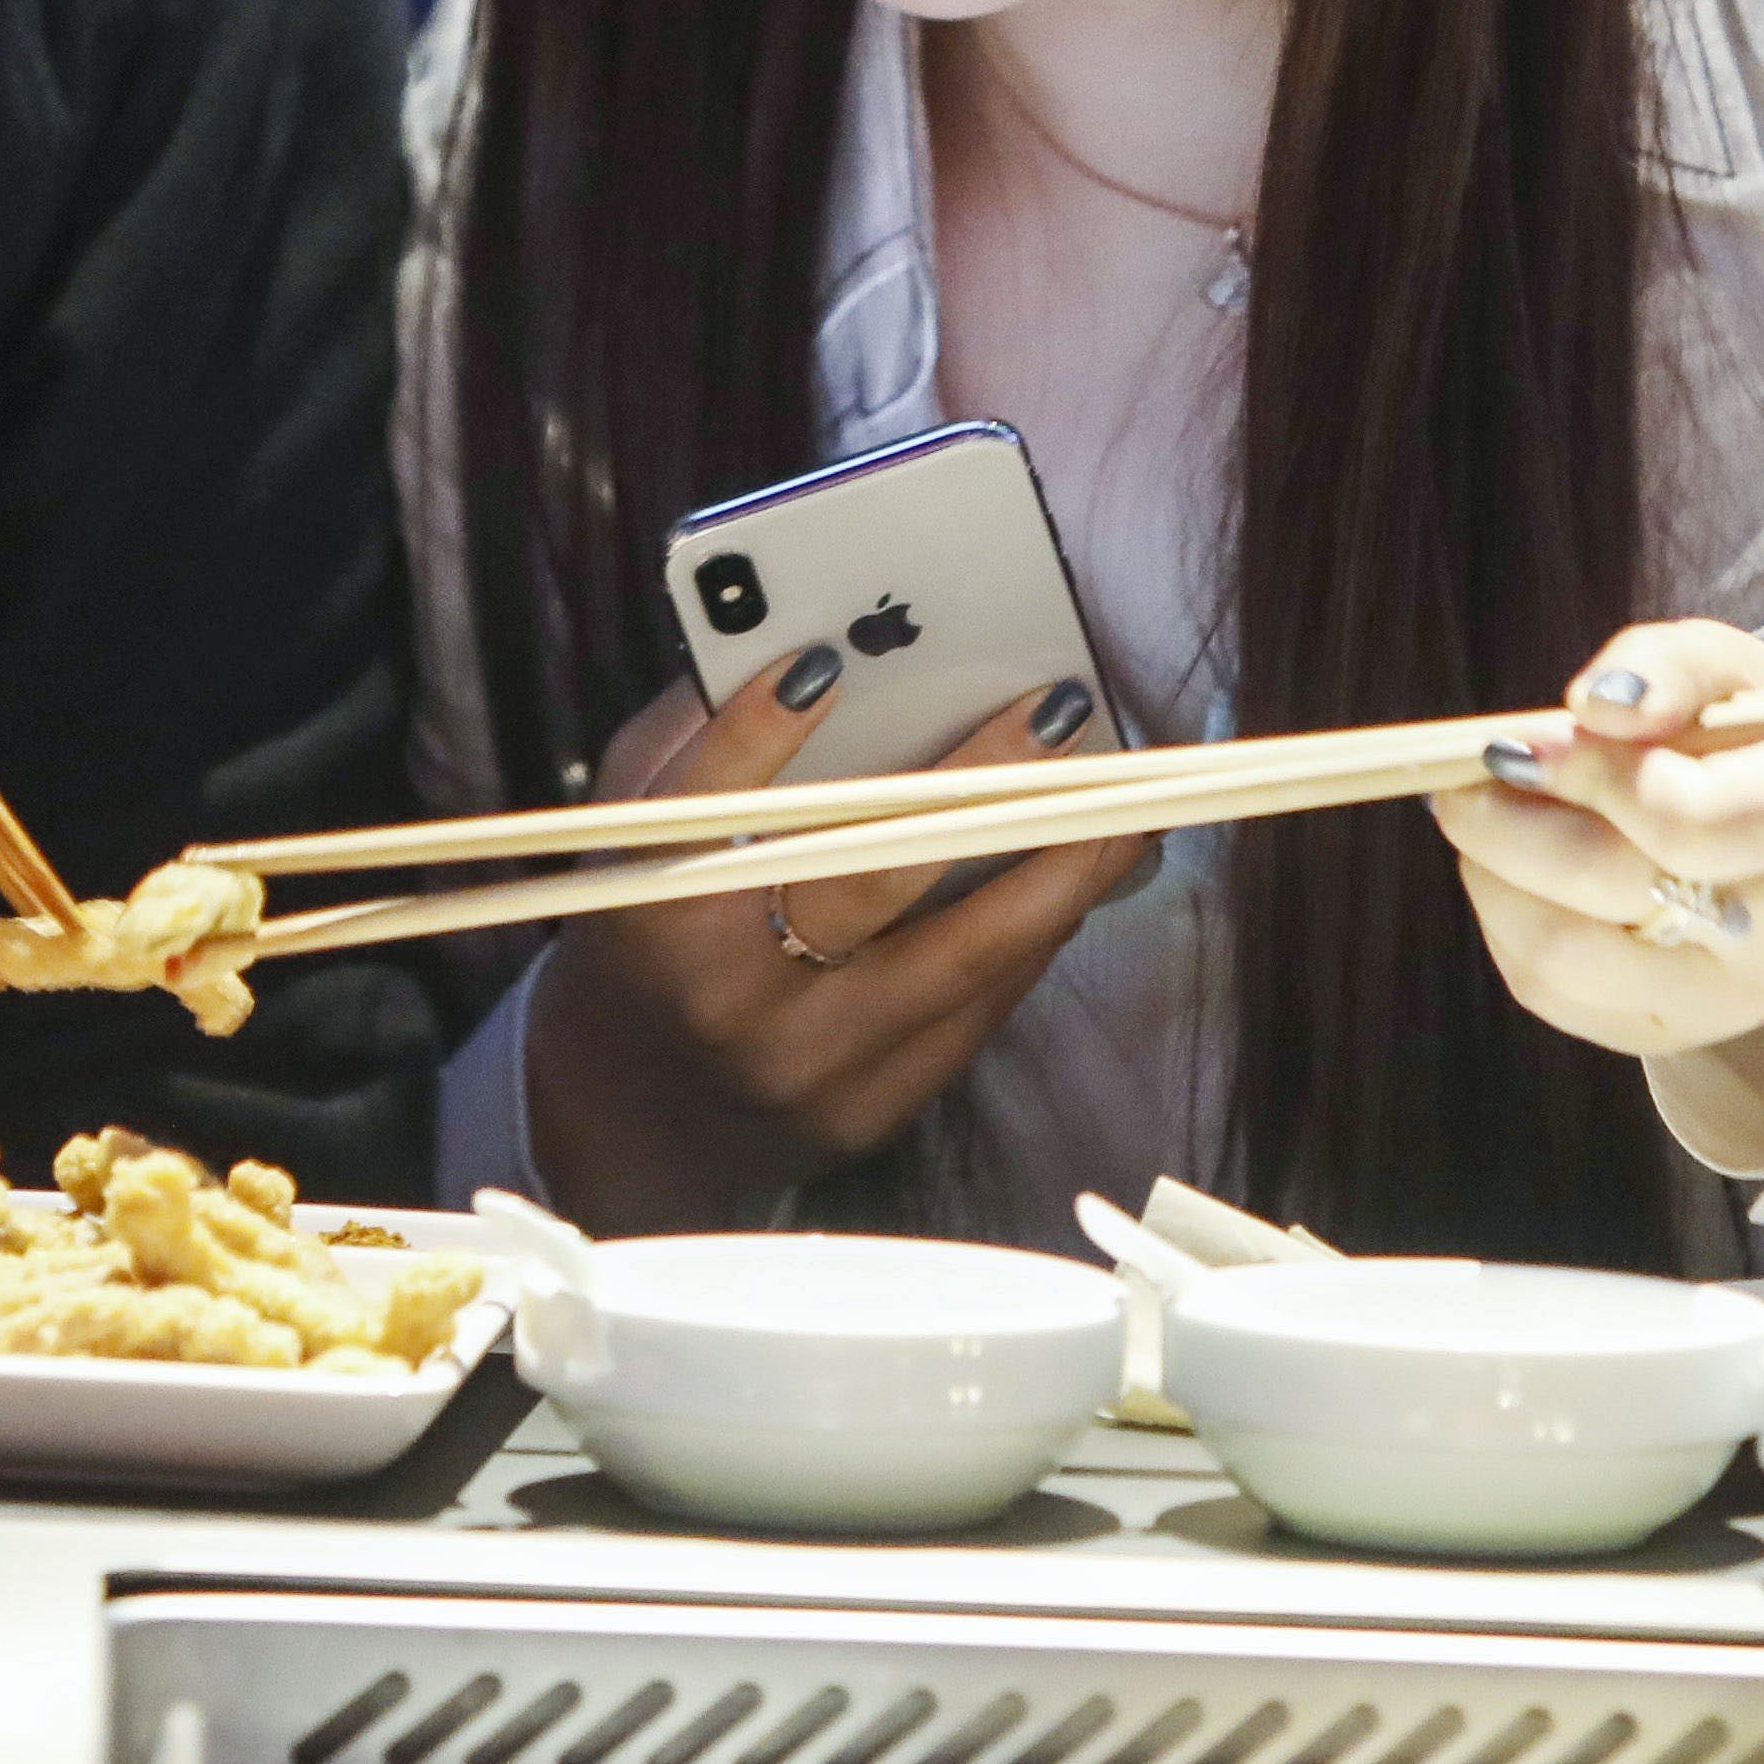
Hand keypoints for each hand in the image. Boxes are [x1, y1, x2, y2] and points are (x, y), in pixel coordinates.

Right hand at [522, 657, 1144, 1230]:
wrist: (637, 1115)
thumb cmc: (648, 935)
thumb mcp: (635, 836)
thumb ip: (696, 744)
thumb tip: (816, 648)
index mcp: (652, 917)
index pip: (708, 809)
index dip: (759, 732)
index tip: (826, 660)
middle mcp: (727, 1000)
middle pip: (873, 876)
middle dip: (983, 783)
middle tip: (1066, 711)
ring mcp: (806, 1065)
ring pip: (962, 955)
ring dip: (1059, 871)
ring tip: (1129, 805)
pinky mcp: (865, 1111)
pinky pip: (975, 1011)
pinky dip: (1032, 936)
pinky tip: (1075, 877)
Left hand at [1431, 621, 1763, 1063]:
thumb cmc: (1759, 739)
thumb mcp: (1733, 671)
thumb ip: (1669, 668)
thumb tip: (1593, 708)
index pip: (1690, 821)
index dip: (1589, 774)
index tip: (1520, 736)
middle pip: (1609, 888)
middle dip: (1508, 822)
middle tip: (1474, 770)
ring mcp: (1728, 1000)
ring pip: (1561, 956)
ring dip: (1492, 871)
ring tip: (1489, 812)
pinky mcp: (1664, 1033)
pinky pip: (1545, 989)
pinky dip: (1504, 916)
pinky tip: (1519, 866)